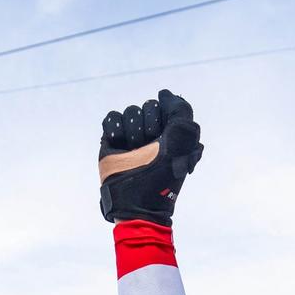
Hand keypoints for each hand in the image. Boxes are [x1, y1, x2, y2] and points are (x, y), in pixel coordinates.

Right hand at [97, 90, 202, 224]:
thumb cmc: (163, 175)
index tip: (165, 141)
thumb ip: (181, 111)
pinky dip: (115, 131)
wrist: (136, 202)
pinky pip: (112, 118)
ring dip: (133, 133)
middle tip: (149, 150)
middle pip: (146, 106)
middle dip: (148, 128)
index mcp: (171, 131)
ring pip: (130, 112)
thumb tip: (164, 93)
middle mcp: (151, 131)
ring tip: (134, 152)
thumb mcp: (183, 140)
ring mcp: (131, 135)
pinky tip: (119, 147)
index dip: (163, 121)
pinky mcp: (112, 140)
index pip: (164, 105)